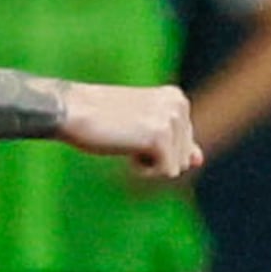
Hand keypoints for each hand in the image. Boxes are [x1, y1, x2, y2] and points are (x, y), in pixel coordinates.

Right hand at [56, 84, 203, 181]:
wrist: (72, 110)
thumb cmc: (102, 120)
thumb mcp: (144, 130)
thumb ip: (175, 143)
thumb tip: (198, 160)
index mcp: (178, 98)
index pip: (185, 146)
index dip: (156, 149)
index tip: (132, 129)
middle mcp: (179, 104)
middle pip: (184, 159)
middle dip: (156, 158)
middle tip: (127, 135)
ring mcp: (172, 119)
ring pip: (176, 168)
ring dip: (149, 164)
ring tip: (126, 139)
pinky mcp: (160, 136)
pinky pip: (165, 173)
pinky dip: (143, 171)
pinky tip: (126, 149)